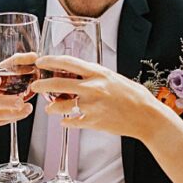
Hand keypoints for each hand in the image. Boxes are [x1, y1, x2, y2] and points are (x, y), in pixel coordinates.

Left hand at [31, 55, 169, 140]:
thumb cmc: (133, 95)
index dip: (51, 61)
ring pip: (61, 106)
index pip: (68, 63)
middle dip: (42, 84)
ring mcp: (91, 106)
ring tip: (49, 108)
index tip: (40, 61)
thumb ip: (95, 76)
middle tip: (35, 85)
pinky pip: (71, 122)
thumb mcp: (113, 78)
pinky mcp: (93, 122)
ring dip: (51, 107)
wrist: (147, 116)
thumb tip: (78, 74)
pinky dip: (66, 122)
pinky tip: (64, 121)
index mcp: (98, 73)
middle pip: (57, 84)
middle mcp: (92, 88)